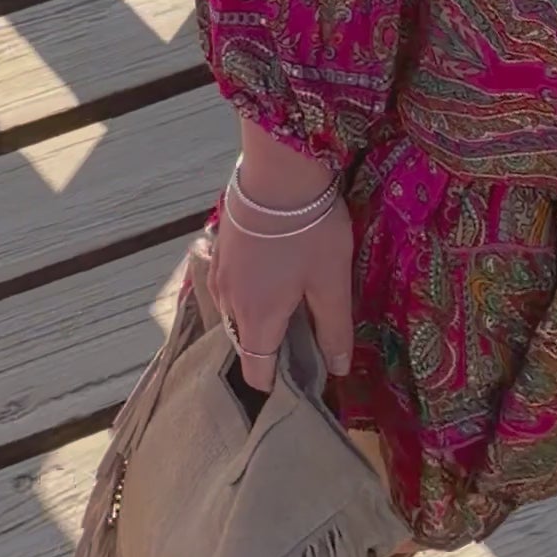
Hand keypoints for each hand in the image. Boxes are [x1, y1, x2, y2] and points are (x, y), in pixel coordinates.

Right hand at [209, 177, 355, 394]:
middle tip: (302, 341)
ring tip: (286, 308)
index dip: (275, 385)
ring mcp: (219, 274)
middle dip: (267, 350)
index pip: (256, 371)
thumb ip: (334, 329)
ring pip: (233, 314)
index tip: (298, 383)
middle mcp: (230, 302)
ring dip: (255, 320)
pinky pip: (228, 286)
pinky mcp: (218, 249)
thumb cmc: (309, 231)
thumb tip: (338, 368)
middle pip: (243, 343)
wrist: (276, 171)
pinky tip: (268, 276)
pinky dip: (245, 294)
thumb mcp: (332, 282)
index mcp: (257, 319)